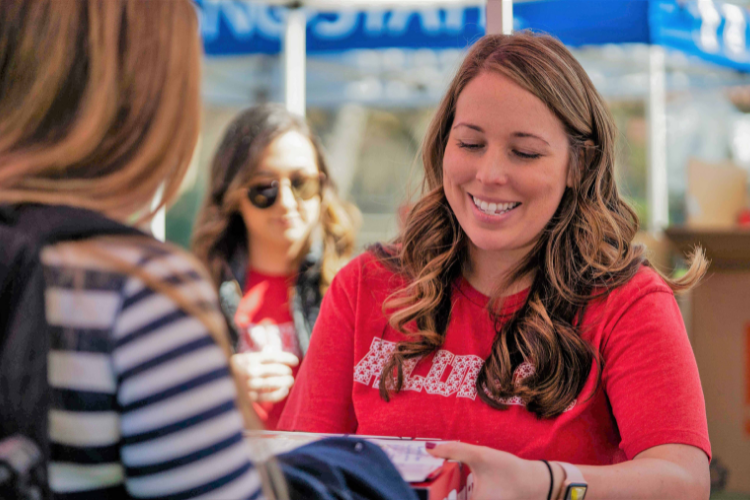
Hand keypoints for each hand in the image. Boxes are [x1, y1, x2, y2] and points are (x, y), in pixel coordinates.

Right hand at [232, 349, 299, 402]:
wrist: (218, 386)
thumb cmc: (236, 371)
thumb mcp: (244, 359)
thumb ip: (260, 356)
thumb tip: (274, 349)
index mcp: (247, 359)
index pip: (271, 356)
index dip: (286, 358)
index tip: (295, 360)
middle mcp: (247, 371)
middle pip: (273, 369)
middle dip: (285, 370)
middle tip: (289, 372)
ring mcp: (247, 385)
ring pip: (271, 382)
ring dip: (284, 381)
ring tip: (290, 380)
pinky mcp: (249, 398)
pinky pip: (268, 397)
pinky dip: (279, 394)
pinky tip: (285, 390)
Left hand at [427, 442, 550, 499]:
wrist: (536, 484)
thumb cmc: (510, 472)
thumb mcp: (481, 456)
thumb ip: (454, 450)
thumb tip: (428, 448)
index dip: (425, 497)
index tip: (413, 486)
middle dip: (431, 494)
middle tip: (415, 482)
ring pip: (451, 499)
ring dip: (440, 494)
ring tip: (426, 482)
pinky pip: (457, 499)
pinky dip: (449, 495)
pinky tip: (443, 486)